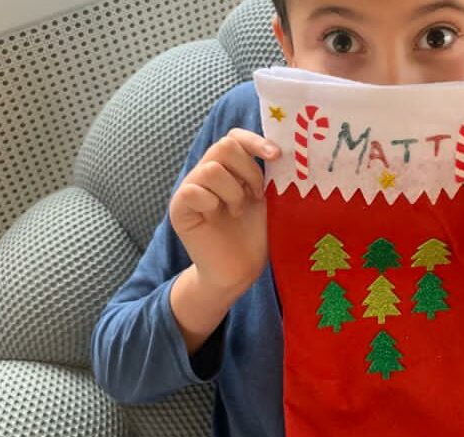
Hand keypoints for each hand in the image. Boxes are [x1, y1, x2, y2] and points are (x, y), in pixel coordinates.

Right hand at [170, 128, 280, 294]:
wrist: (239, 271)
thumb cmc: (254, 237)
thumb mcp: (267, 201)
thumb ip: (268, 175)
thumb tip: (283, 151)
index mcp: (229, 168)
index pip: (235, 137)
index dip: (255, 140)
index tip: (277, 156)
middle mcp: (207, 172)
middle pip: (224, 145)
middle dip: (249, 171)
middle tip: (255, 196)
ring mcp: (191, 188)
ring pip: (211, 169)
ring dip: (233, 192)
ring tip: (237, 211)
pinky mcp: (180, 207)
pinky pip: (193, 190)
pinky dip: (212, 203)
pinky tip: (217, 217)